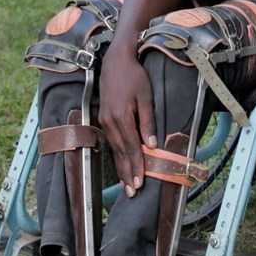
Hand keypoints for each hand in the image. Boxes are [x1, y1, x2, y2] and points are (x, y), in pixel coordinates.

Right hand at [97, 45, 154, 195]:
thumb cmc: (134, 77)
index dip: (137, 166)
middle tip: (132, 193)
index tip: (141, 183)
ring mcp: (105, 121)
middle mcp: (111, 122)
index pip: (132, 147)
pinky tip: (120, 166)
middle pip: (121, 153)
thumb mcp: (146, 96)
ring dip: (121, 169)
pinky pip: (111, 143)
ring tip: (127, 186)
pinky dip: (117, 156)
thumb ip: (148, 121)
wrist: (115, 61)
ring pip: (115, 150)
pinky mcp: (104, 119)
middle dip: (128, 174)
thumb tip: (152, 144)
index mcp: (122, 116)